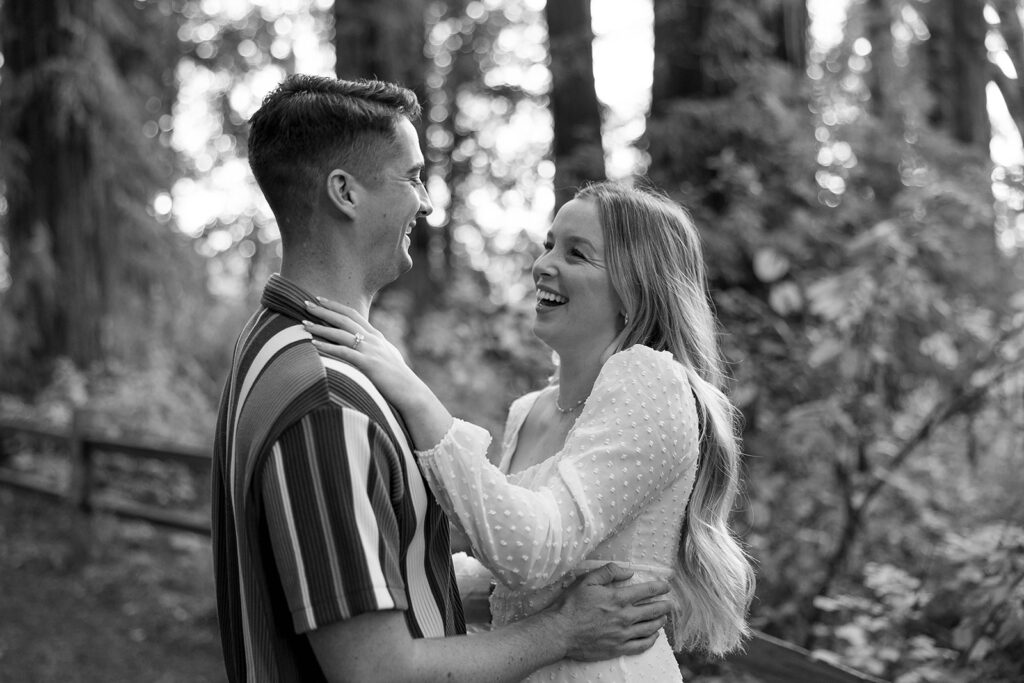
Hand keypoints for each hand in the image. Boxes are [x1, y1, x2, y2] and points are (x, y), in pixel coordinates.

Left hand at [303, 298, 452, 447]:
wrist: (411, 392)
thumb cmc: (398, 379)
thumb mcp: (388, 356)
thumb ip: (376, 348)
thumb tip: (365, 345)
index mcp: (376, 336)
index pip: (353, 314)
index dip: (335, 306)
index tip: (320, 299)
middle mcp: (372, 339)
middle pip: (344, 319)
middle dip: (323, 310)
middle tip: (305, 303)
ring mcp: (370, 350)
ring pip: (340, 334)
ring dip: (320, 327)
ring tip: (303, 324)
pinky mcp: (368, 364)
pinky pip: (343, 352)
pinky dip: (327, 346)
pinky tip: (313, 344)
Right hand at [551, 563, 671, 661]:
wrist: (560, 632)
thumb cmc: (571, 605)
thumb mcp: (587, 581)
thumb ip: (609, 572)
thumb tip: (628, 571)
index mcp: (617, 598)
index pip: (646, 591)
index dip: (659, 587)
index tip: (666, 586)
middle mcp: (624, 617)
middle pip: (653, 611)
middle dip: (665, 606)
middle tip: (670, 604)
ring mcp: (622, 634)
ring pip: (650, 628)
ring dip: (660, 622)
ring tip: (663, 618)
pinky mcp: (618, 648)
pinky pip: (641, 646)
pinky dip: (651, 640)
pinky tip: (654, 636)